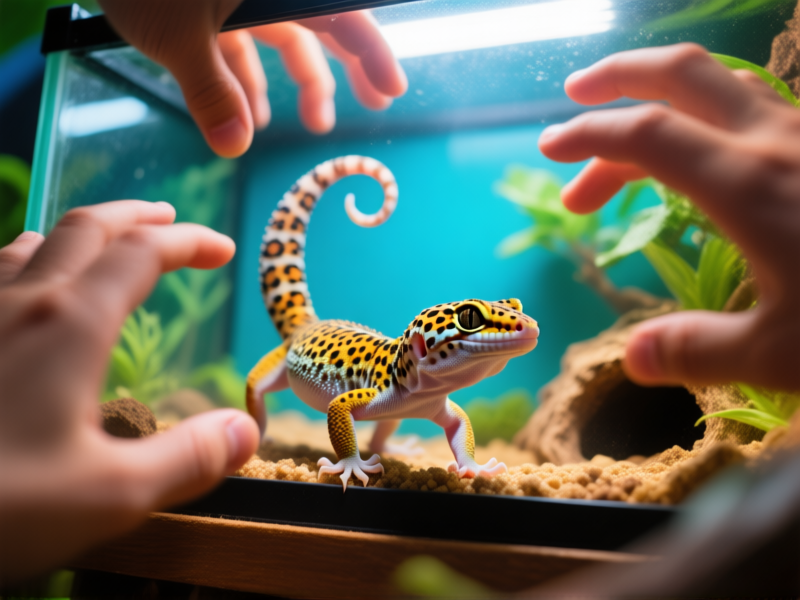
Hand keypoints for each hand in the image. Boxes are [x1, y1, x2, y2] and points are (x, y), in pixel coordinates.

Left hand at [0, 202, 258, 582]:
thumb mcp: (109, 497)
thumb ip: (188, 460)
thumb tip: (248, 431)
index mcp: (71, 325)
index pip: (143, 254)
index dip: (189, 243)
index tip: (223, 250)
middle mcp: (20, 302)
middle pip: (88, 229)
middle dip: (138, 218)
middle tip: (172, 222)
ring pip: (33, 244)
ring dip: (82, 236)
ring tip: (105, 248)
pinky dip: (29, 263)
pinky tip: (22, 291)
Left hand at [98, 0, 407, 156]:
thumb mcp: (176, 37)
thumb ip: (212, 93)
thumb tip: (236, 147)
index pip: (340, 17)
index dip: (372, 53)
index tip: (391, 90)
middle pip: (322, 26)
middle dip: (347, 67)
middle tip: (374, 104)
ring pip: (285, 37)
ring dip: (297, 81)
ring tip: (312, 126)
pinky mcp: (213, 3)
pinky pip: (244, 40)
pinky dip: (248, 75)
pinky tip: (249, 114)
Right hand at [538, 43, 799, 390]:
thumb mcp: (784, 357)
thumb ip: (698, 351)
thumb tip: (633, 358)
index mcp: (750, 185)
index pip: (647, 136)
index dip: (589, 135)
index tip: (549, 150)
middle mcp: (779, 145)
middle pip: (687, 78)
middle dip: (619, 80)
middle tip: (573, 104)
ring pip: (727, 91)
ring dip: (665, 105)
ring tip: (626, 145)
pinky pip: (764, 116)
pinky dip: (715, 124)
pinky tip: (712, 163)